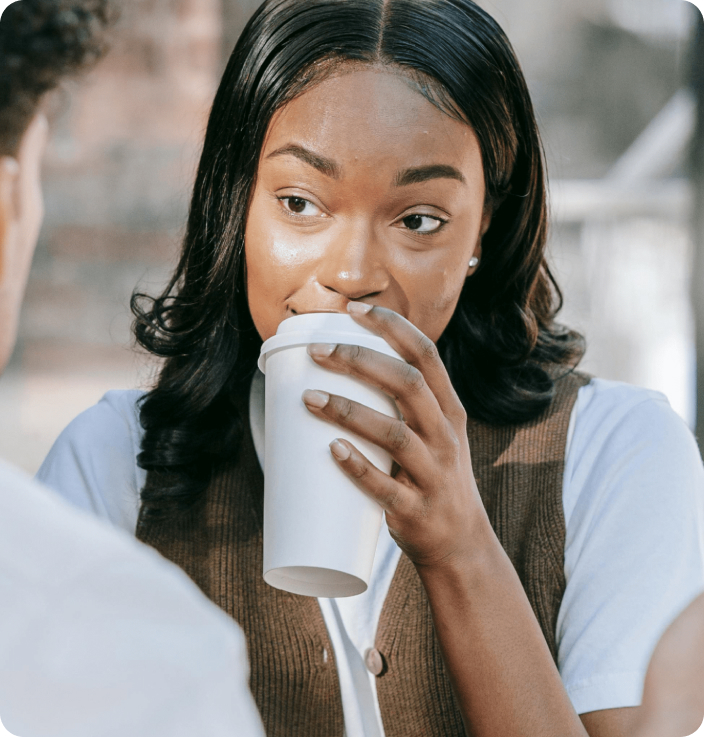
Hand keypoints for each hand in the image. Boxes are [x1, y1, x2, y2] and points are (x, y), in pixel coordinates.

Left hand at [301, 303, 489, 568]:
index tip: (353, 310)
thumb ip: (401, 403)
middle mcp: (446, 436)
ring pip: (394, 433)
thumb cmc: (433, 476)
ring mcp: (434, 474)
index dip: (391, 327)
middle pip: (407, 385)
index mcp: (449, 410)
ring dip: (349, 411)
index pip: (426, 354)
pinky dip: (358, 466)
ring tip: (308, 398)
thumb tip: (342, 368)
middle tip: (318, 351)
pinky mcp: (415, 509)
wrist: (461, 543)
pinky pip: (385, 487)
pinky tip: (331, 449)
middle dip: (361, 360)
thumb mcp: (434, 433)